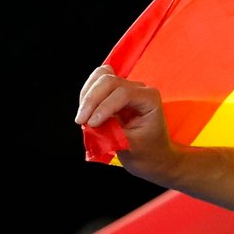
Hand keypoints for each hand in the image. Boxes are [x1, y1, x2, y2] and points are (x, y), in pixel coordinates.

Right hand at [76, 65, 176, 180]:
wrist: (152, 155)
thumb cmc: (147, 151)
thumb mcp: (131, 145)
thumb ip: (112, 132)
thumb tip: (92, 123)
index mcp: (149, 98)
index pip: (123, 93)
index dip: (104, 107)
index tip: (92, 124)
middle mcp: (139, 89)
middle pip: (109, 81)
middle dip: (91, 100)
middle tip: (81, 122)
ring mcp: (126, 88)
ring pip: (100, 77)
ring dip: (86, 96)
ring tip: (82, 118)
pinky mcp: (113, 93)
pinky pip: (96, 84)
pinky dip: (86, 96)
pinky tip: (84, 112)